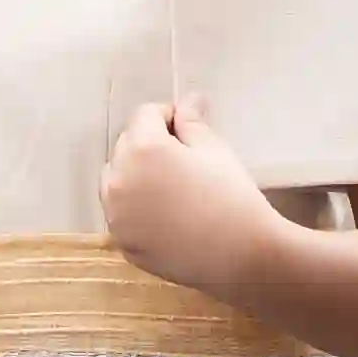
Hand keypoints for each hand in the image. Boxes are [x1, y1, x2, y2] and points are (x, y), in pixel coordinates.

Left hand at [94, 93, 294, 306]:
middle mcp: (118, 179)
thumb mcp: (214, 150)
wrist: (242, 256)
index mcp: (141, 149)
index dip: (169, 117)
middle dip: (149, 144)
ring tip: (173, 188)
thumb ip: (191, 122)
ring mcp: (116, 215)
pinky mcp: (122, 242)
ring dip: (136, 175)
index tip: (189, 130)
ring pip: (117, 180)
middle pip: (127, 146)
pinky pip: (122, 212)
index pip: (145, 115)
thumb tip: (188, 100)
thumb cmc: (232, 197)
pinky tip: (168, 216)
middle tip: (184, 160)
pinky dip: (136, 208)